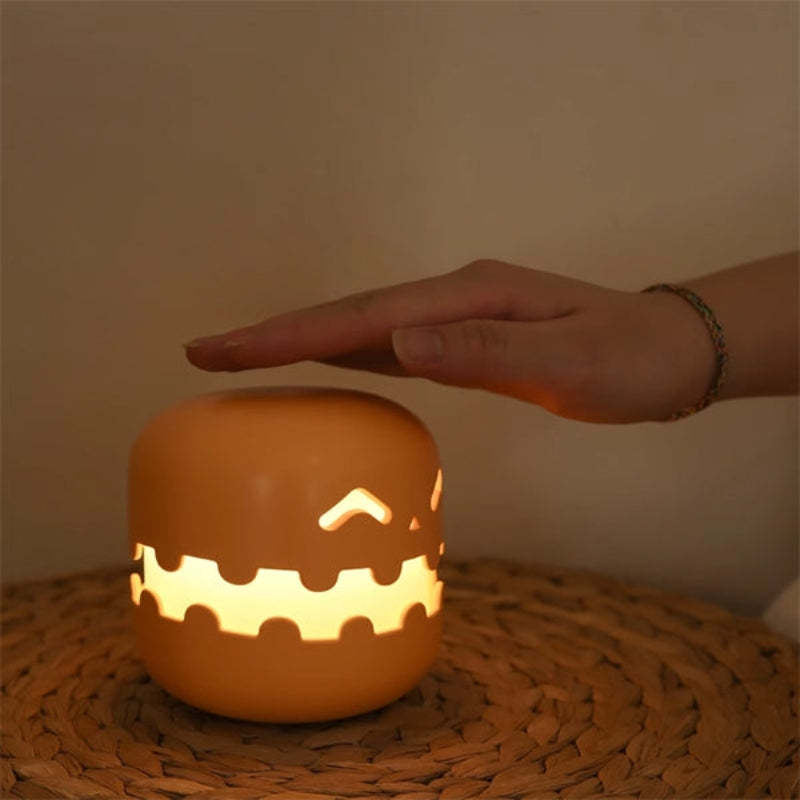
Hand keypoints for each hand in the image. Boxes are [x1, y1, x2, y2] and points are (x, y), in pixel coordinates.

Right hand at [184, 259, 716, 422]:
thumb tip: (400, 341)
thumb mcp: (568, 362)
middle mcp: (455, 300)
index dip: (288, 334)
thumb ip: (485, 353)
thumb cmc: (630, 360)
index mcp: (468, 298)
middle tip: (206, 351)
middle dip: (276, 334)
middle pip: (348, 315)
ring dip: (303, 342)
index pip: (361, 318)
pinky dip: (348, 354)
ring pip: (364, 328)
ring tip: (247, 357)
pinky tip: (328, 363)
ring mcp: (459, 318)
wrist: (672, 352)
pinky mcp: (469, 341)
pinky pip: (393, 346)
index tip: (223, 347)